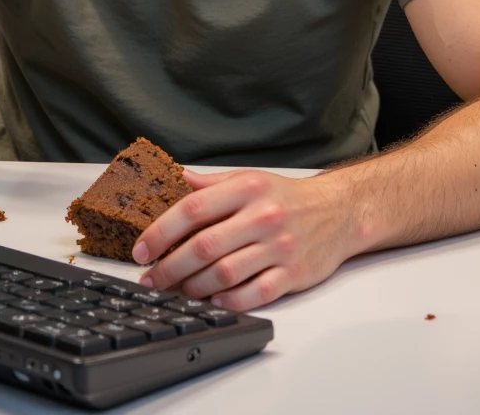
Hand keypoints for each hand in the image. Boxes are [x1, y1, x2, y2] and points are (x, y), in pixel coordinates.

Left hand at [131, 167, 355, 310]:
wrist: (338, 211)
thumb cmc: (288, 197)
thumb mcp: (250, 179)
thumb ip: (211, 184)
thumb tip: (174, 178)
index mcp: (247, 188)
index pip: (193, 209)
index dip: (161, 232)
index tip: (141, 250)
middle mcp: (263, 216)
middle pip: (204, 247)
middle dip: (170, 268)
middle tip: (151, 280)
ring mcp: (279, 247)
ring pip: (225, 274)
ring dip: (193, 288)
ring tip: (176, 291)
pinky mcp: (292, 274)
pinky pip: (254, 294)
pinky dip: (228, 301)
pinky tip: (212, 301)